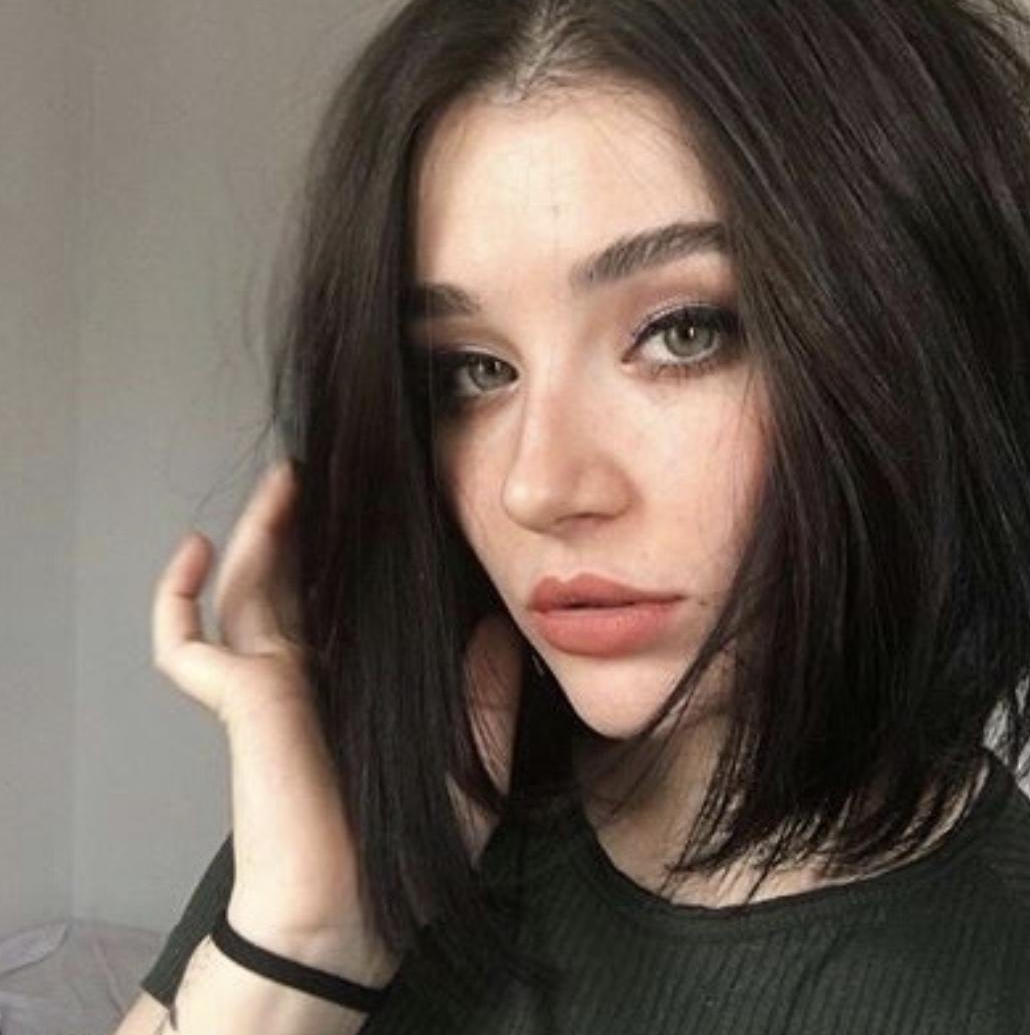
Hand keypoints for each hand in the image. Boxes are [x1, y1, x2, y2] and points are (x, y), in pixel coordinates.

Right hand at [151, 460, 522, 981]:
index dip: (360, 555)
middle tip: (328, 474)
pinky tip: (193, 546)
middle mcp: (307, 673)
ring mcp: (264, 682)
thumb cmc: (413, 848)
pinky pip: (183, 644)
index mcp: (358, 682)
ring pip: (249, 586)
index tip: (389, 508)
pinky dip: (173, 599)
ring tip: (286, 479)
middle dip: (307, 525)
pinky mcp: (236, 698)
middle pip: (298, 578)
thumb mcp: (474, 756)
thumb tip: (501, 624)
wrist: (356, 912)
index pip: (352, 600)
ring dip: (260, 531)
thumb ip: (489, 692)